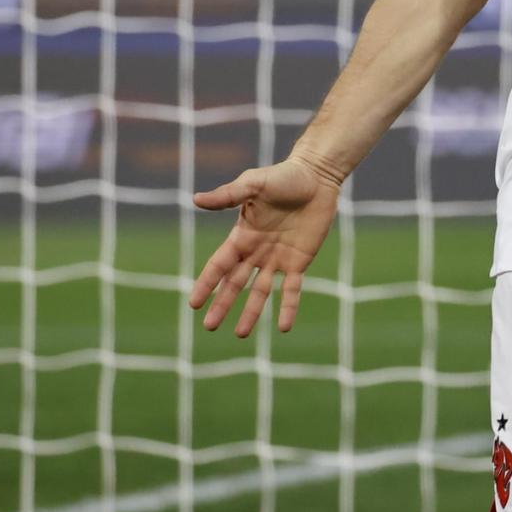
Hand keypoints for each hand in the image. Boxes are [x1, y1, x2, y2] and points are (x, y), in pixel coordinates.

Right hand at [188, 156, 340, 337]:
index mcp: (242, 235)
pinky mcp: (300, 261)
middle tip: (209, 327)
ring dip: (251, 312)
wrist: (317, 176)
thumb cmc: (283, 176)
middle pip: (235, 283)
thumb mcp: (254, 184)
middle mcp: (256, 251)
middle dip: (222, 304)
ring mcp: (278, 258)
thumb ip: (228, 195)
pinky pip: (292, 289)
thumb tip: (196, 199)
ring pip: (260, 291)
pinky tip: (284, 327)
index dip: (206, 284)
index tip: (193, 304)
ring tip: (240, 334)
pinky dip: (288, 307)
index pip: (219, 265)